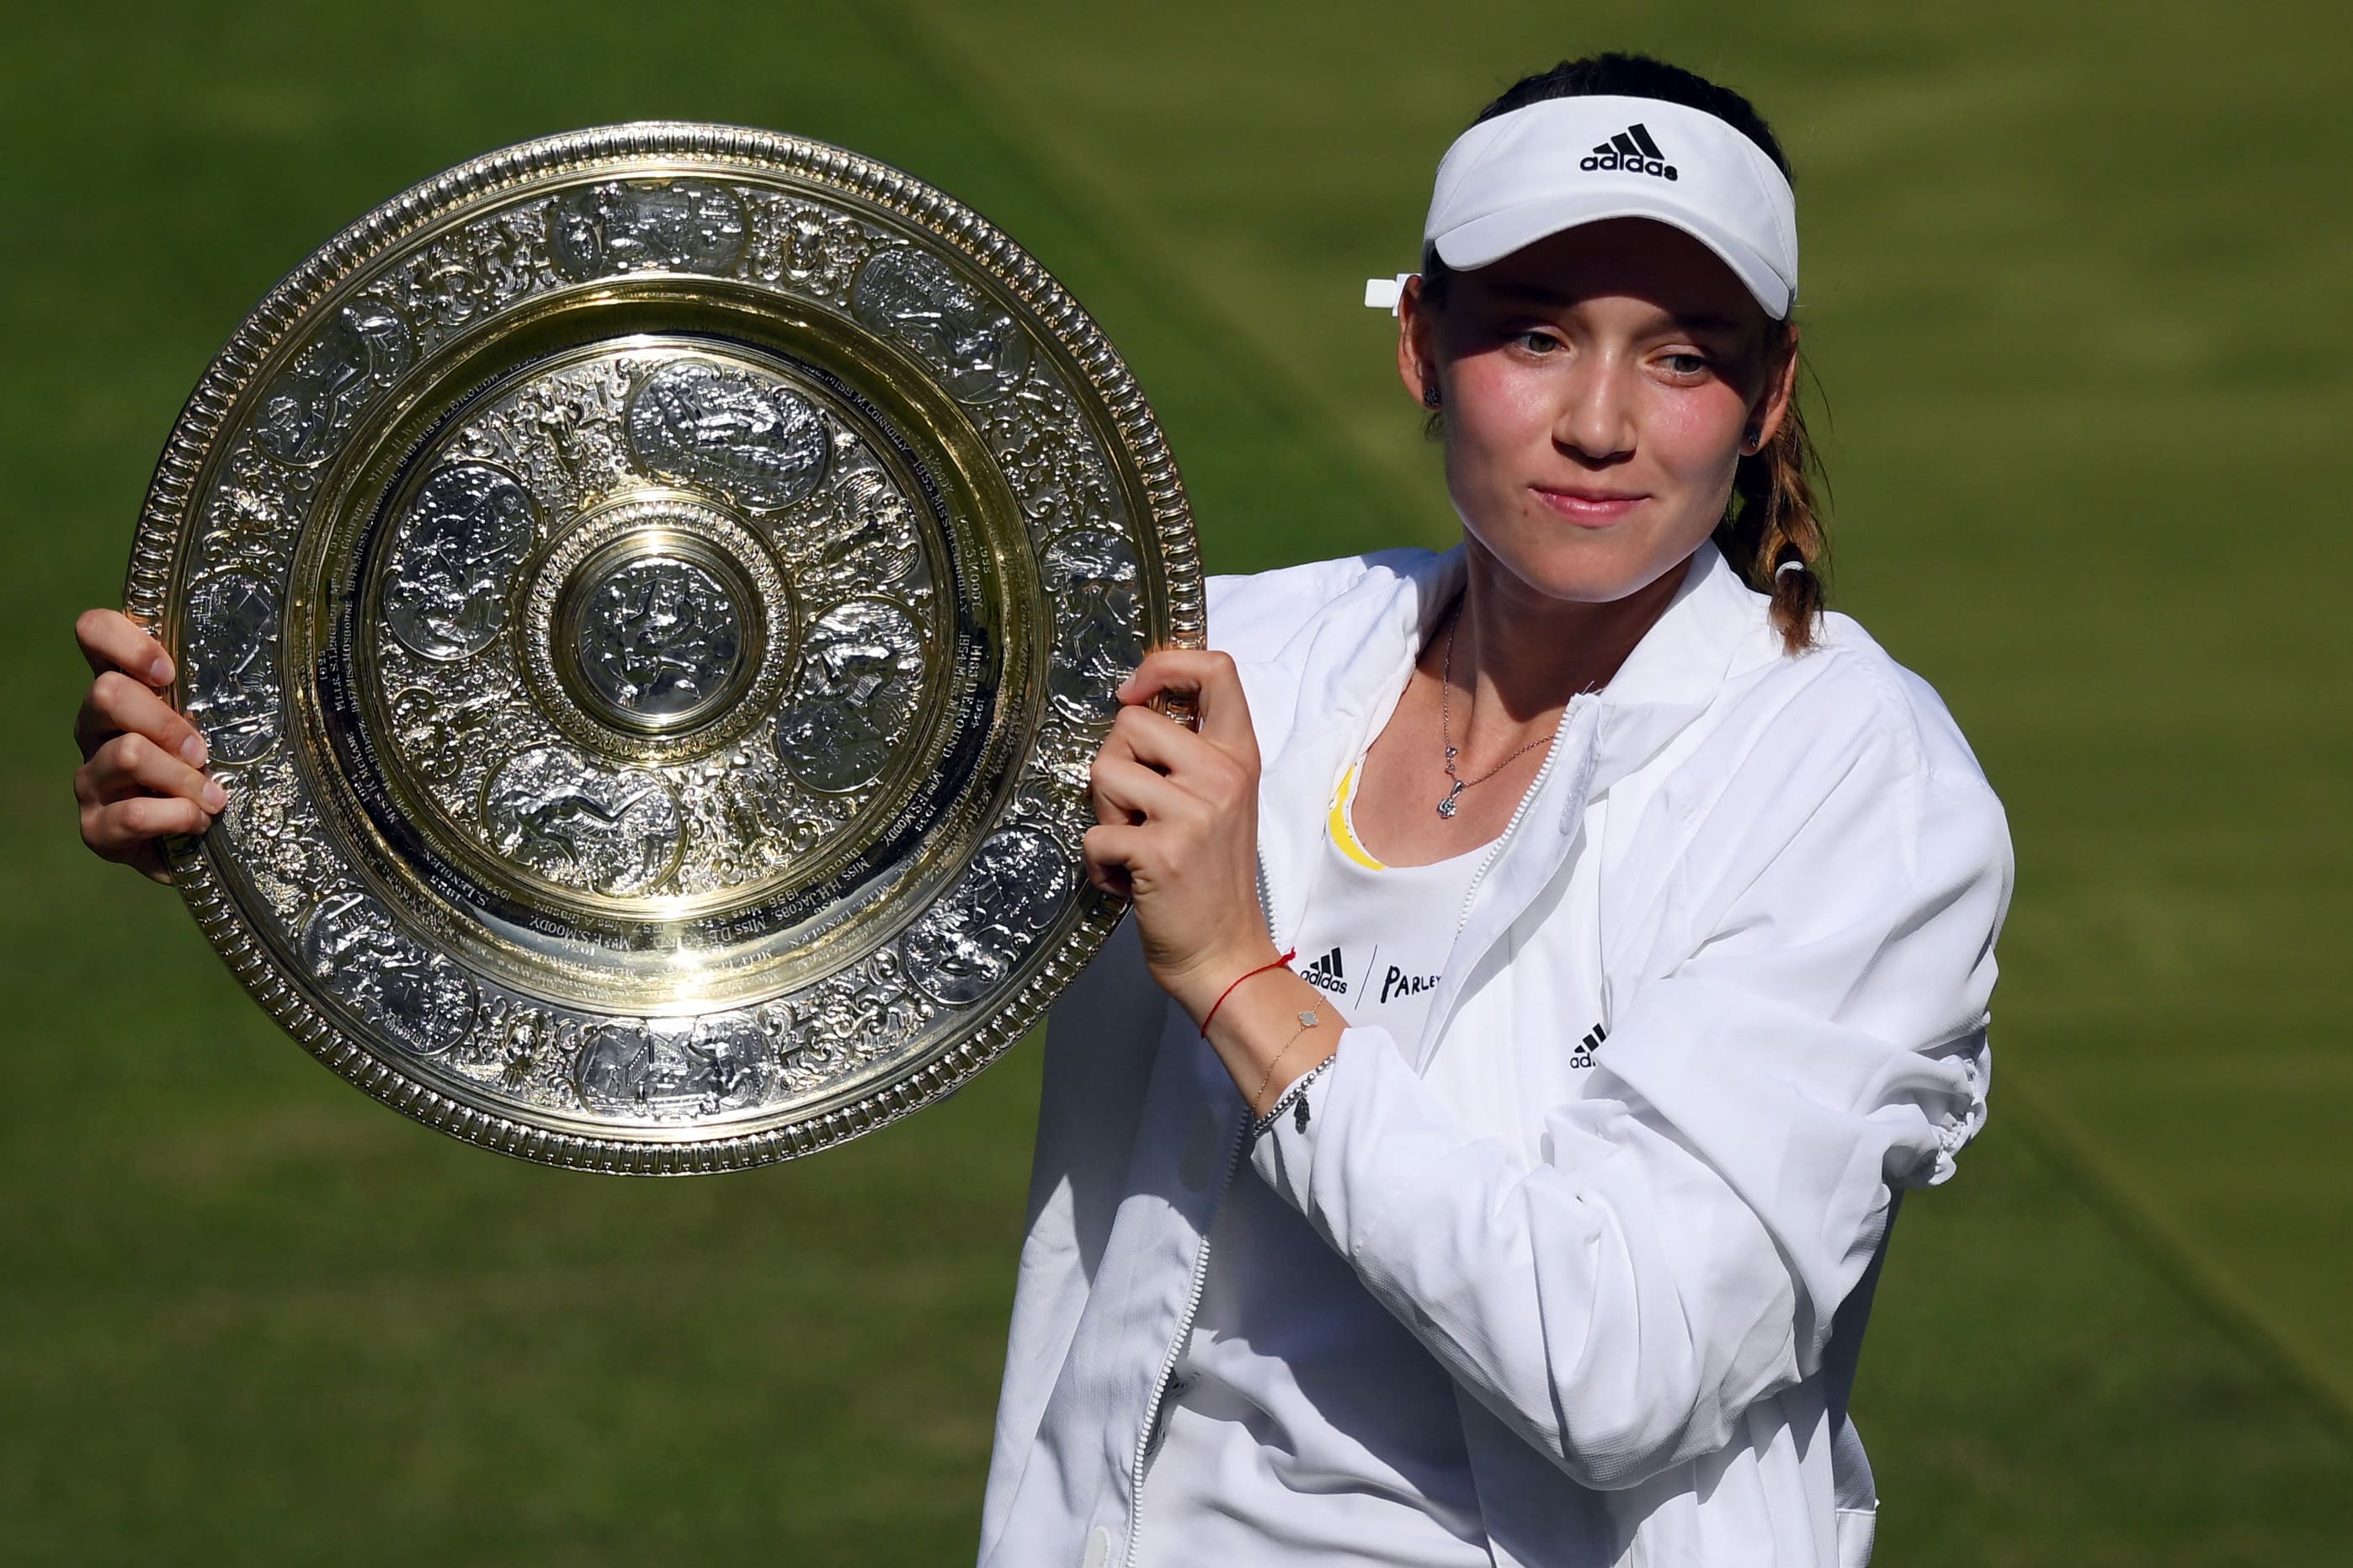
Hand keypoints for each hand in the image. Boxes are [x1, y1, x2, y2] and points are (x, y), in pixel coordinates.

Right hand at [72, 608, 224, 883]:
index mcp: (124, 691)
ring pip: (129, 754)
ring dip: (182, 777)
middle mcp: (94, 728)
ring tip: (213, 797)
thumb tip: (285, 665)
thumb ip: (220, 694)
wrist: (197, 848)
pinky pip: (132, 814)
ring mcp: (90, 776)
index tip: (169, 670)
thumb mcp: (219, 726)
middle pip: (107, 693)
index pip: (94, 633)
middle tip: (203, 751)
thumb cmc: (212, 771)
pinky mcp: (95, 827)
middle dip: (168, 722)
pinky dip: (177, 817)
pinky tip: (197, 822)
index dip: (125, 643)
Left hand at [1083, 648, 1278, 1020]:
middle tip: (1137, 813)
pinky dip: (1099, 864)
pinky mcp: (1161, 851)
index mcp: (1239, 756)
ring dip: (1105, 814)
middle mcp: (1222, 775)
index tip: (1134, 693)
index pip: (1217, 669)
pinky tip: (1128, 882)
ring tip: (1135, 845)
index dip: (1164, 665)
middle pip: (1130, 722)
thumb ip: (1189, 753)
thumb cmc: (1211, 877)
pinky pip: (1094, 833)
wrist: (1224, 954)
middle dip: (1115, 766)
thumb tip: (1133, 706)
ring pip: (1103, 772)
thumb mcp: (1221, 801)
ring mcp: (1194, 812)